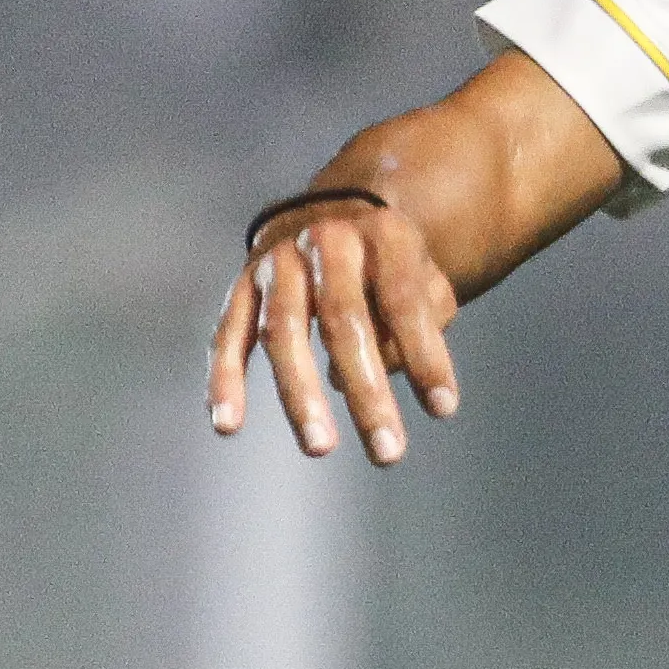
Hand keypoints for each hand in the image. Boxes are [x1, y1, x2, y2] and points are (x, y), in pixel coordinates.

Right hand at [209, 195, 463, 464]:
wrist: (334, 215)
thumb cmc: (392, 268)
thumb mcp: (426, 279)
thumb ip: (422, 320)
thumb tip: (380, 370)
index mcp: (383, 234)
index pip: (403, 299)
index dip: (425, 355)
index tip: (444, 408)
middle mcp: (326, 240)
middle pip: (342, 320)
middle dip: (366, 392)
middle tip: (388, 453)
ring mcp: (277, 262)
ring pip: (282, 331)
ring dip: (299, 394)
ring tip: (321, 448)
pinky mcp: (242, 285)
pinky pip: (228, 335)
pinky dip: (224, 380)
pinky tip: (227, 425)